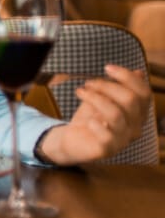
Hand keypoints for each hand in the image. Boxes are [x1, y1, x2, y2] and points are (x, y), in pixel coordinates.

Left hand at [36, 65, 150, 165]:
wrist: (72, 140)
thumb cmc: (90, 117)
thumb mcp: (103, 98)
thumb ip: (119, 87)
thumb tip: (139, 72)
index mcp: (138, 113)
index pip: (144, 93)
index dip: (127, 77)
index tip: (106, 67)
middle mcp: (135, 126)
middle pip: (130, 100)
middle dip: (106, 86)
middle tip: (88, 83)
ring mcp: (123, 139)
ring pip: (116, 114)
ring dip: (95, 98)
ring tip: (80, 92)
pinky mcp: (108, 149)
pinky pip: (106, 135)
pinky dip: (94, 123)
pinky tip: (87, 120)